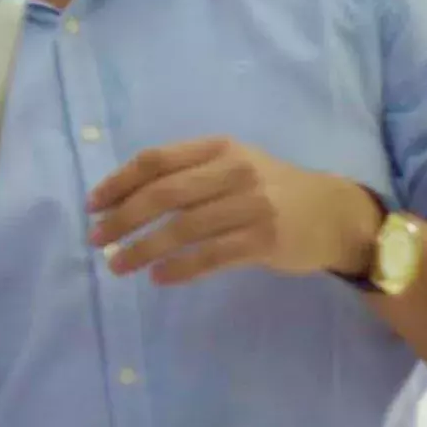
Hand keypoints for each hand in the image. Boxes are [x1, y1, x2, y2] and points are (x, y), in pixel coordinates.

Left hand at [88, 136, 384, 284]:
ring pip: (183, 229)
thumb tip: (122, 199)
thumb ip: (187, 173)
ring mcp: (252, 206)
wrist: (335, 214)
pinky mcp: (265, 240)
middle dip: (122, 218)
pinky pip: (211, 256)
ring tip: (117, 265)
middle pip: (163, 194)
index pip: (156, 160)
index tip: (92, 205)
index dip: (118, 182)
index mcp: (218, 147)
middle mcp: (234, 171)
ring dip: (142, 249)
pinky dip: (180, 269)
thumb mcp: (231, 165)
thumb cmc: (270, 188)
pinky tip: (158, 278)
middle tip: (96, 240)